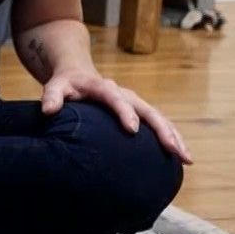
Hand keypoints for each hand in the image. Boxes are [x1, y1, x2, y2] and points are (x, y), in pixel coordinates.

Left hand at [41, 69, 191, 164]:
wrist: (78, 73)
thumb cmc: (66, 85)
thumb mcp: (55, 86)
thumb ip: (51, 96)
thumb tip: (48, 110)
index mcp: (104, 88)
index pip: (116, 99)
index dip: (124, 113)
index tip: (132, 130)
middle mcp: (124, 94)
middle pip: (148, 110)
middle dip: (163, 130)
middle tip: (174, 150)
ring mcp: (135, 103)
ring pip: (160, 118)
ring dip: (174, 137)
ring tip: (186, 159)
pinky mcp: (140, 112)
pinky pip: (159, 125)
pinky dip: (172, 138)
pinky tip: (180, 158)